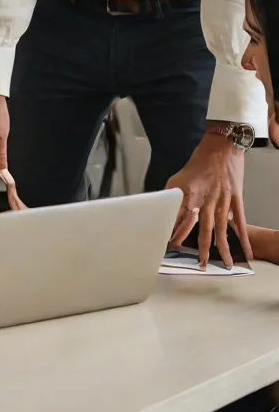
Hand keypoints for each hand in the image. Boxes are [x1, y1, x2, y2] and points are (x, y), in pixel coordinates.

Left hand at [167, 129, 251, 267]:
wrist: (221, 146)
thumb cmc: (199, 161)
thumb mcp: (180, 177)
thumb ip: (175, 195)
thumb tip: (166, 209)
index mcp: (190, 193)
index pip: (181, 217)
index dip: (177, 231)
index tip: (172, 244)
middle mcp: (206, 199)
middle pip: (203, 228)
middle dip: (202, 247)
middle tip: (201, 264)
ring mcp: (223, 200)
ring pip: (222, 229)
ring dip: (224, 248)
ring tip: (225, 265)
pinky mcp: (235, 199)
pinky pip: (240, 221)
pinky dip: (242, 237)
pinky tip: (245, 250)